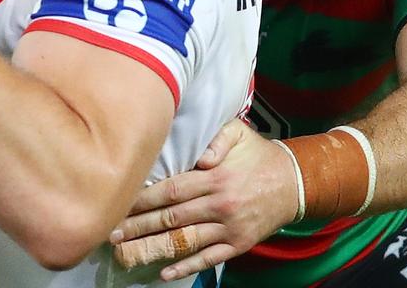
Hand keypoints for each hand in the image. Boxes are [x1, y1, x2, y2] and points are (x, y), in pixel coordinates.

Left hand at [111, 119, 297, 281]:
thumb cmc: (259, 155)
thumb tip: (200, 156)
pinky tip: (164, 273)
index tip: (119, 202)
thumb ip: (216, 138)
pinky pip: (209, 258)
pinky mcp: (238, 244)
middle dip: (138, 226)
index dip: (142, 198)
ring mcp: (229, 228)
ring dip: (154, 248)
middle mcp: (220, 205)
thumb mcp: (239, 133)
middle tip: (110, 232)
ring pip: (185, 241)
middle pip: (171, 218)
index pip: (170, 190)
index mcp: (215, 177)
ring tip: (126, 253)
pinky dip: (186, 267)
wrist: (296, 182)